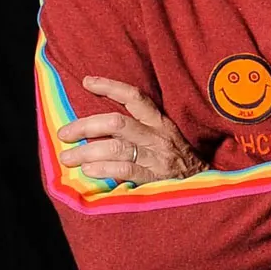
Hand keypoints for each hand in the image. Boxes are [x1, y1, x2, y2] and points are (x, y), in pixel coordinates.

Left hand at [57, 76, 202, 183]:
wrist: (205, 187)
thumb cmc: (178, 161)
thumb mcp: (165, 137)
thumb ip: (140, 130)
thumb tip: (100, 125)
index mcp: (160, 122)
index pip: (135, 97)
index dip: (110, 87)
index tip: (88, 81)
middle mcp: (157, 136)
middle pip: (117, 122)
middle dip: (86, 126)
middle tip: (64, 133)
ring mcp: (156, 157)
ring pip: (116, 147)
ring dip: (86, 152)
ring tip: (67, 157)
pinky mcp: (156, 179)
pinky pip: (126, 170)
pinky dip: (104, 169)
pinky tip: (88, 171)